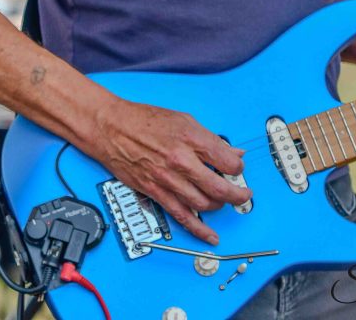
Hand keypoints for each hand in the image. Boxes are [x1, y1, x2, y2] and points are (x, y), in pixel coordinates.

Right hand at [92, 97, 251, 245]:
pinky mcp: (156, 192)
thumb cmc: (145, 120)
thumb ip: (209, 138)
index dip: (238, 167)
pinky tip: (210, 235)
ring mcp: (168, 179)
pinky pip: (182, 215)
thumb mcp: (183, 119)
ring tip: (223, 201)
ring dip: (219, 206)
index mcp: (191, 138)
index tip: (238, 167)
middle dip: (237, 195)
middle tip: (243, 194)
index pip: (227, 160)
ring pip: (204, 204)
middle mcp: (181, 160)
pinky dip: (199, 229)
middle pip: (219, 187)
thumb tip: (232, 151)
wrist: (112, 128)